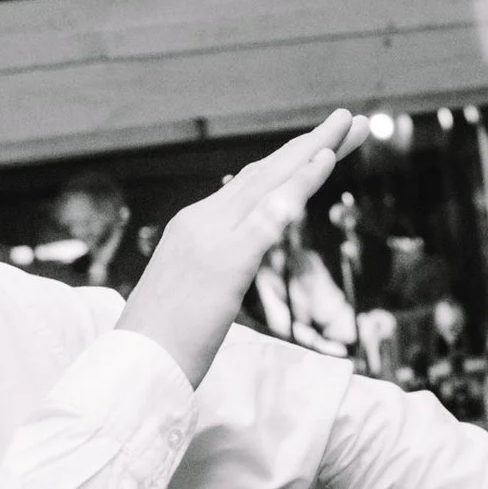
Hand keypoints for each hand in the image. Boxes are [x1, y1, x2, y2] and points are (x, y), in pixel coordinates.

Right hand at [119, 108, 369, 384]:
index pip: (249, 184)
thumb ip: (211, 269)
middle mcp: (201, 220)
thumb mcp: (188, 292)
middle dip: (312, 144)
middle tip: (353, 122)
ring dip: (315, 150)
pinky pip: (271, 214)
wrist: (134, 366)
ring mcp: (213, 237)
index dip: (289, 163)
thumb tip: (228, 267)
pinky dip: (300, 183)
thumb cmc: (159, 343)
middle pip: (266, 172)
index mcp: (192, 226)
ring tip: (350, 125)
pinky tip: (325, 161)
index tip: (323, 148)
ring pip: (271, 181)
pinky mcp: (227, 261)